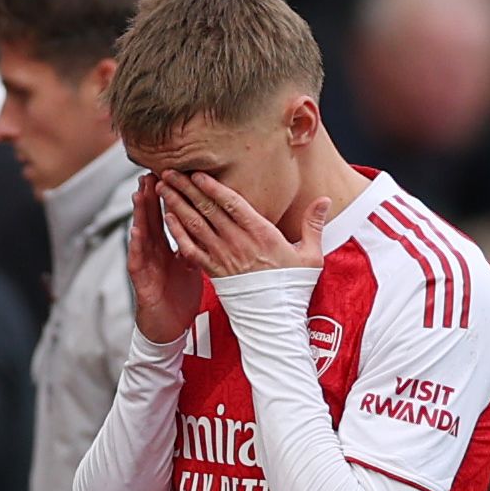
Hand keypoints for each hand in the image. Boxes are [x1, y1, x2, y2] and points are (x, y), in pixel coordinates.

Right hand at [126, 173, 207, 343]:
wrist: (169, 328)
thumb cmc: (179, 297)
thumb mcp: (190, 268)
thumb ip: (193, 247)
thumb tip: (208, 230)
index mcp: (167, 248)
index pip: (165, 217)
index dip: (166, 197)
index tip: (170, 176)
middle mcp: (154, 253)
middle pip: (151, 220)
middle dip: (150, 197)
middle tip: (150, 173)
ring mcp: (146, 265)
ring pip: (141, 235)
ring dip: (139, 214)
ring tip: (139, 193)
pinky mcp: (141, 281)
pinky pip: (138, 260)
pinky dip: (136, 245)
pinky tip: (136, 230)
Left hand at [156, 171, 327, 278]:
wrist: (275, 320)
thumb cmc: (293, 287)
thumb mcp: (311, 255)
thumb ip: (314, 224)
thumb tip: (326, 200)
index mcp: (261, 234)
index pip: (233, 204)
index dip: (213, 187)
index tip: (198, 172)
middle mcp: (238, 243)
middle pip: (208, 210)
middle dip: (187, 189)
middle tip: (169, 171)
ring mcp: (223, 257)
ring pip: (195, 226)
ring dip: (177, 205)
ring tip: (163, 187)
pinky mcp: (213, 272)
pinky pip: (190, 249)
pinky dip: (177, 232)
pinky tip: (167, 218)